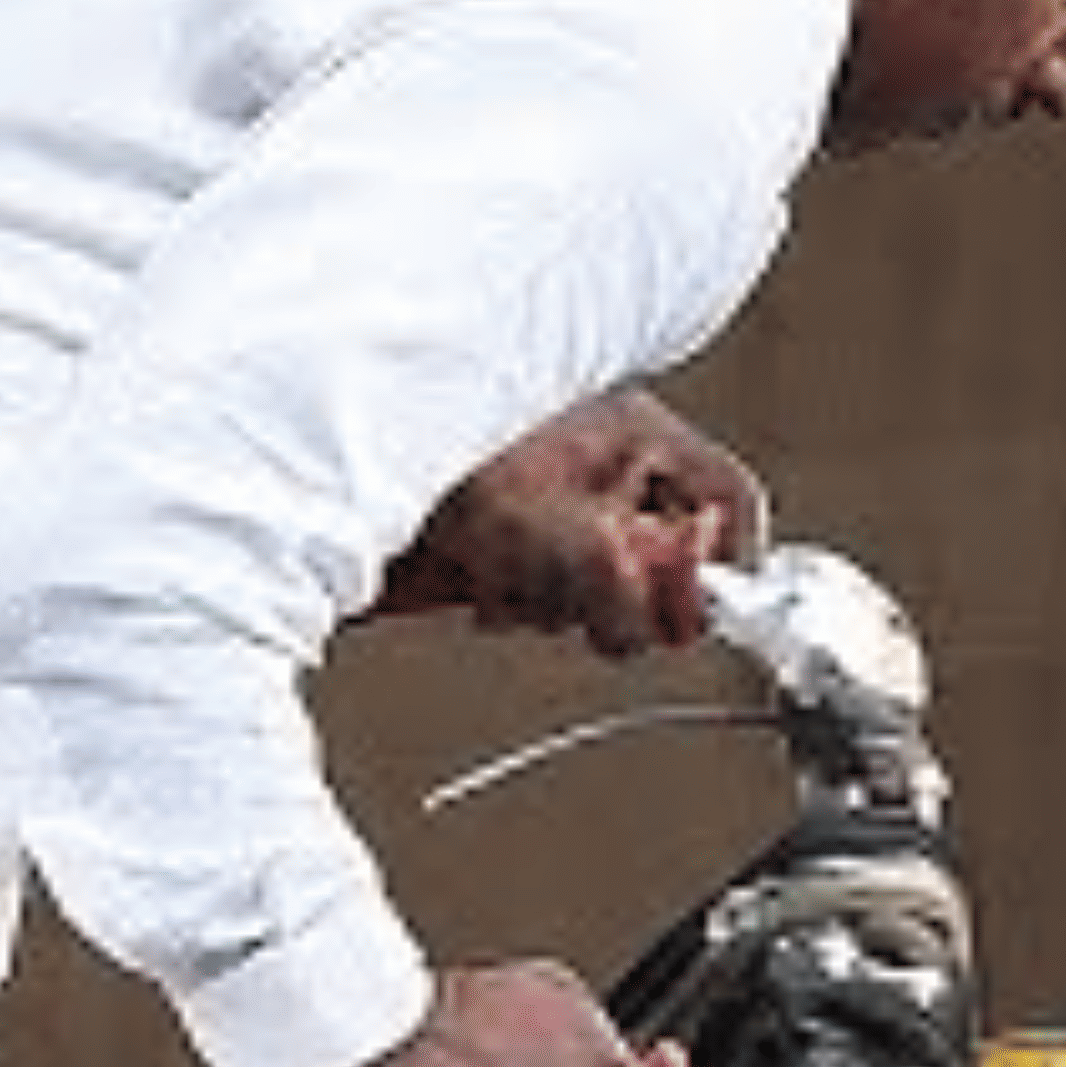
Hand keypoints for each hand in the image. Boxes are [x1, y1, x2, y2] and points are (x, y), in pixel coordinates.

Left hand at [364, 388, 770, 656]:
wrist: (335, 459)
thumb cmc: (442, 453)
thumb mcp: (554, 529)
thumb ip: (619, 583)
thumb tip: (650, 631)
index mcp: (639, 435)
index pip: (730, 501)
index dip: (728, 564)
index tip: (698, 614)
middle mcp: (606, 467)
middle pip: (662, 562)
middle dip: (616, 594)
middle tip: (581, 601)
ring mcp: (559, 503)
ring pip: (597, 587)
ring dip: (553, 601)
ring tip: (502, 574)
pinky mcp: (514, 538)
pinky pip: (542, 595)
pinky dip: (512, 600)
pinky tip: (473, 581)